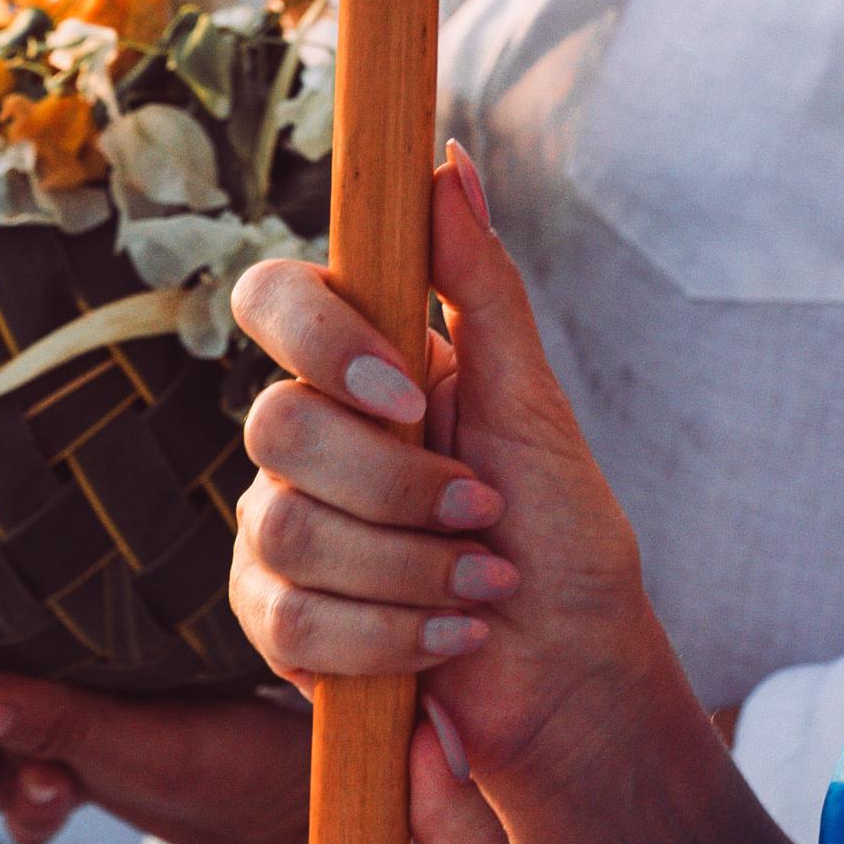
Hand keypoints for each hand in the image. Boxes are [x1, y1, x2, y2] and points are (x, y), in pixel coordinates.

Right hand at [229, 155, 674, 791]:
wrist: (572, 679)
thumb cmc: (563, 537)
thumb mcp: (532, 404)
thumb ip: (481, 285)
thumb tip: (447, 164)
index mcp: (362, 365)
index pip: (271, 299)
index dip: (322, 340)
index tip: (410, 393)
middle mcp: (308, 436)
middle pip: (277, 427)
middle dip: (398, 488)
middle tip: (481, 514)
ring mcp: (281, 526)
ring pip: (285, 528)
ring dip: (408, 570)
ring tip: (479, 588)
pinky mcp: (276, 619)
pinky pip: (287, 618)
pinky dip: (387, 637)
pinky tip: (446, 644)